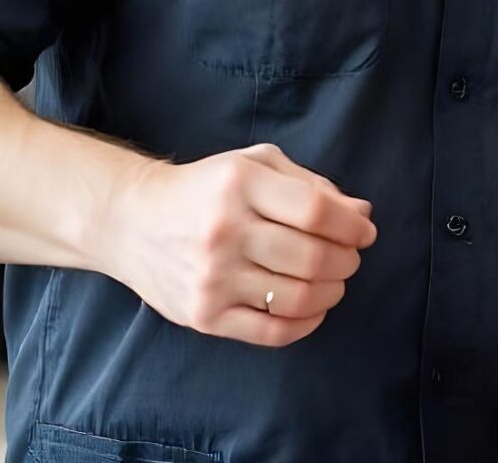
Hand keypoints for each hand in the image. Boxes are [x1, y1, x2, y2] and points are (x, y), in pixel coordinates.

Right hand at [90, 142, 374, 346]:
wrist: (133, 222)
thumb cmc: (206, 190)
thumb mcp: (255, 166)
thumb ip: (312, 186)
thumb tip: (361, 214)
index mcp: (240, 184)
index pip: (317, 211)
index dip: (353, 226)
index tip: (364, 232)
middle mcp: (224, 231)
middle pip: (312, 258)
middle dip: (346, 261)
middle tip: (349, 259)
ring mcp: (211, 277)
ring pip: (298, 298)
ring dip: (331, 292)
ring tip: (332, 282)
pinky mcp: (204, 315)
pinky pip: (272, 332)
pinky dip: (306, 324)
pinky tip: (313, 309)